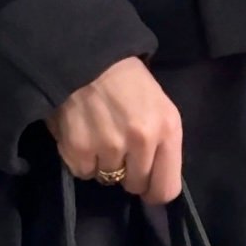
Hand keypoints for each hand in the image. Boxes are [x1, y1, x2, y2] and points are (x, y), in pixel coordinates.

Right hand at [47, 56, 183, 203]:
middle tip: (118, 148)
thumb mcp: (159, 106)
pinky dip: (81, 158)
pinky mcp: (78, 149)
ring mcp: (109, 146)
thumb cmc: (127, 80)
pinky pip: (83, 172)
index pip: (166, 188)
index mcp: (168, 130)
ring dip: (102, 163)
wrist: (85, 55)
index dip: (153, 190)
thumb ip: (161, 144)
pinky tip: (83, 133)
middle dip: (127, 173)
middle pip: (135, 185)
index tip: (145, 184)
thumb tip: (154, 181)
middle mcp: (141, 141)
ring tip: (98, 134)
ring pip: (107, 178)